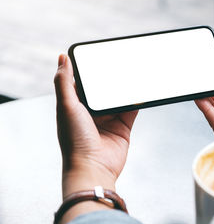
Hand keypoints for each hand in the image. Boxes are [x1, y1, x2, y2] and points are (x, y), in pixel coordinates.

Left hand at [54, 54, 137, 223]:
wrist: (94, 168)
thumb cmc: (75, 140)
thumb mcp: (66, 106)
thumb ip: (64, 81)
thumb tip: (62, 57)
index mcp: (74, 106)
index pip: (83, 83)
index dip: (90, 70)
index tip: (98, 55)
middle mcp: (91, 113)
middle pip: (103, 90)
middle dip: (111, 77)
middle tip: (121, 60)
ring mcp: (109, 120)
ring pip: (118, 98)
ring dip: (125, 87)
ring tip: (134, 71)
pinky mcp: (123, 127)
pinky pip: (132, 109)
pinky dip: (137, 100)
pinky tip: (142, 89)